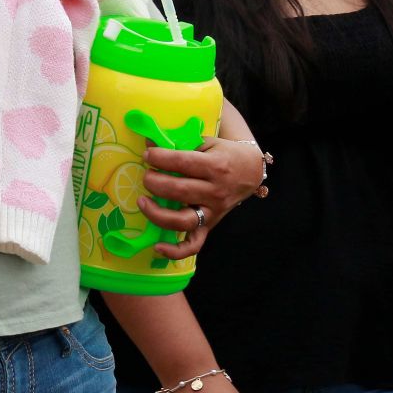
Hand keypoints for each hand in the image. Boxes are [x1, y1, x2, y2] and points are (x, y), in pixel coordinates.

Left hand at [139, 139, 265, 259]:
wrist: (250, 171)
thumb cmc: (223, 154)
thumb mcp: (205, 142)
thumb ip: (179, 143)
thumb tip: (149, 141)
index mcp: (215, 166)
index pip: (182, 162)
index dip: (159, 158)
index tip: (147, 154)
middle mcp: (215, 192)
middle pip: (179, 191)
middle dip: (155, 183)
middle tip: (146, 175)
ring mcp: (213, 212)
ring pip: (183, 220)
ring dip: (157, 213)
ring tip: (142, 201)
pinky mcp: (210, 226)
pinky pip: (194, 244)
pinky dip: (175, 251)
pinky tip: (158, 247)